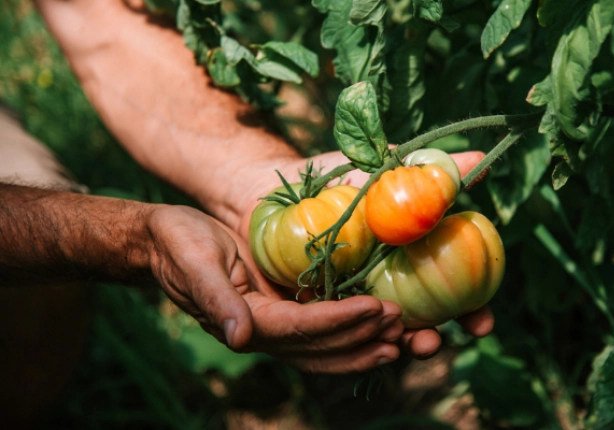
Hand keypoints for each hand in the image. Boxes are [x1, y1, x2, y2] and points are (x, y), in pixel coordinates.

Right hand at [147, 205, 403, 372]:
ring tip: (402, 338)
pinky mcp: (282, 313)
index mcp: (244, 320)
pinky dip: (351, 335)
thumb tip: (239, 339)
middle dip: (361, 337)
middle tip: (401, 324)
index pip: (300, 328)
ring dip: (363, 346)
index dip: (339, 321)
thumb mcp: (194, 261)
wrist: (166, 241)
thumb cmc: (179, 242)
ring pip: (324, 349)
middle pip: (319, 347)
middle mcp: (262, 332)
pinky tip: (378, 330)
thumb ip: (215, 299)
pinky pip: (321, 332)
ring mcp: (273, 327)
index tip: (375, 307)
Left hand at [231, 150, 495, 358]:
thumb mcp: (385, 168)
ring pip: (374, 336)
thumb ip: (429, 170)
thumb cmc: (334, 176)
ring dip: (389, 346)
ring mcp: (347, 303)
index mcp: (407, 262)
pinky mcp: (311, 311)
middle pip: (414, 326)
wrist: (273, 186)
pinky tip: (353, 338)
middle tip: (433, 342)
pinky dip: (345, 338)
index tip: (483, 323)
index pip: (449, 297)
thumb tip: (481, 159)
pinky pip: (331, 332)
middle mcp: (382, 289)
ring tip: (396, 343)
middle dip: (429, 341)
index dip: (471, 313)